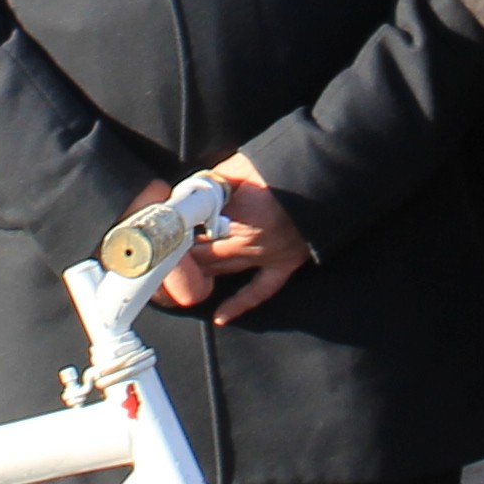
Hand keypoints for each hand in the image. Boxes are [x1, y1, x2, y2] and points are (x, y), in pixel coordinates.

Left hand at [135, 155, 310, 321]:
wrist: (320, 172)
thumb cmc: (276, 166)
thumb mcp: (236, 168)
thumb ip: (210, 183)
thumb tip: (187, 193)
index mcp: (232, 212)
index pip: (192, 230)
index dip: (175, 234)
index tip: (163, 235)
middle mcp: (245, 237)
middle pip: (202, 254)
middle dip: (182, 257)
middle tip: (165, 261)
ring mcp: (265, 253)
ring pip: (222, 270)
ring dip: (202, 274)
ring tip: (182, 278)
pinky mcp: (284, 263)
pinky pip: (259, 290)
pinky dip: (239, 305)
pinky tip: (221, 318)